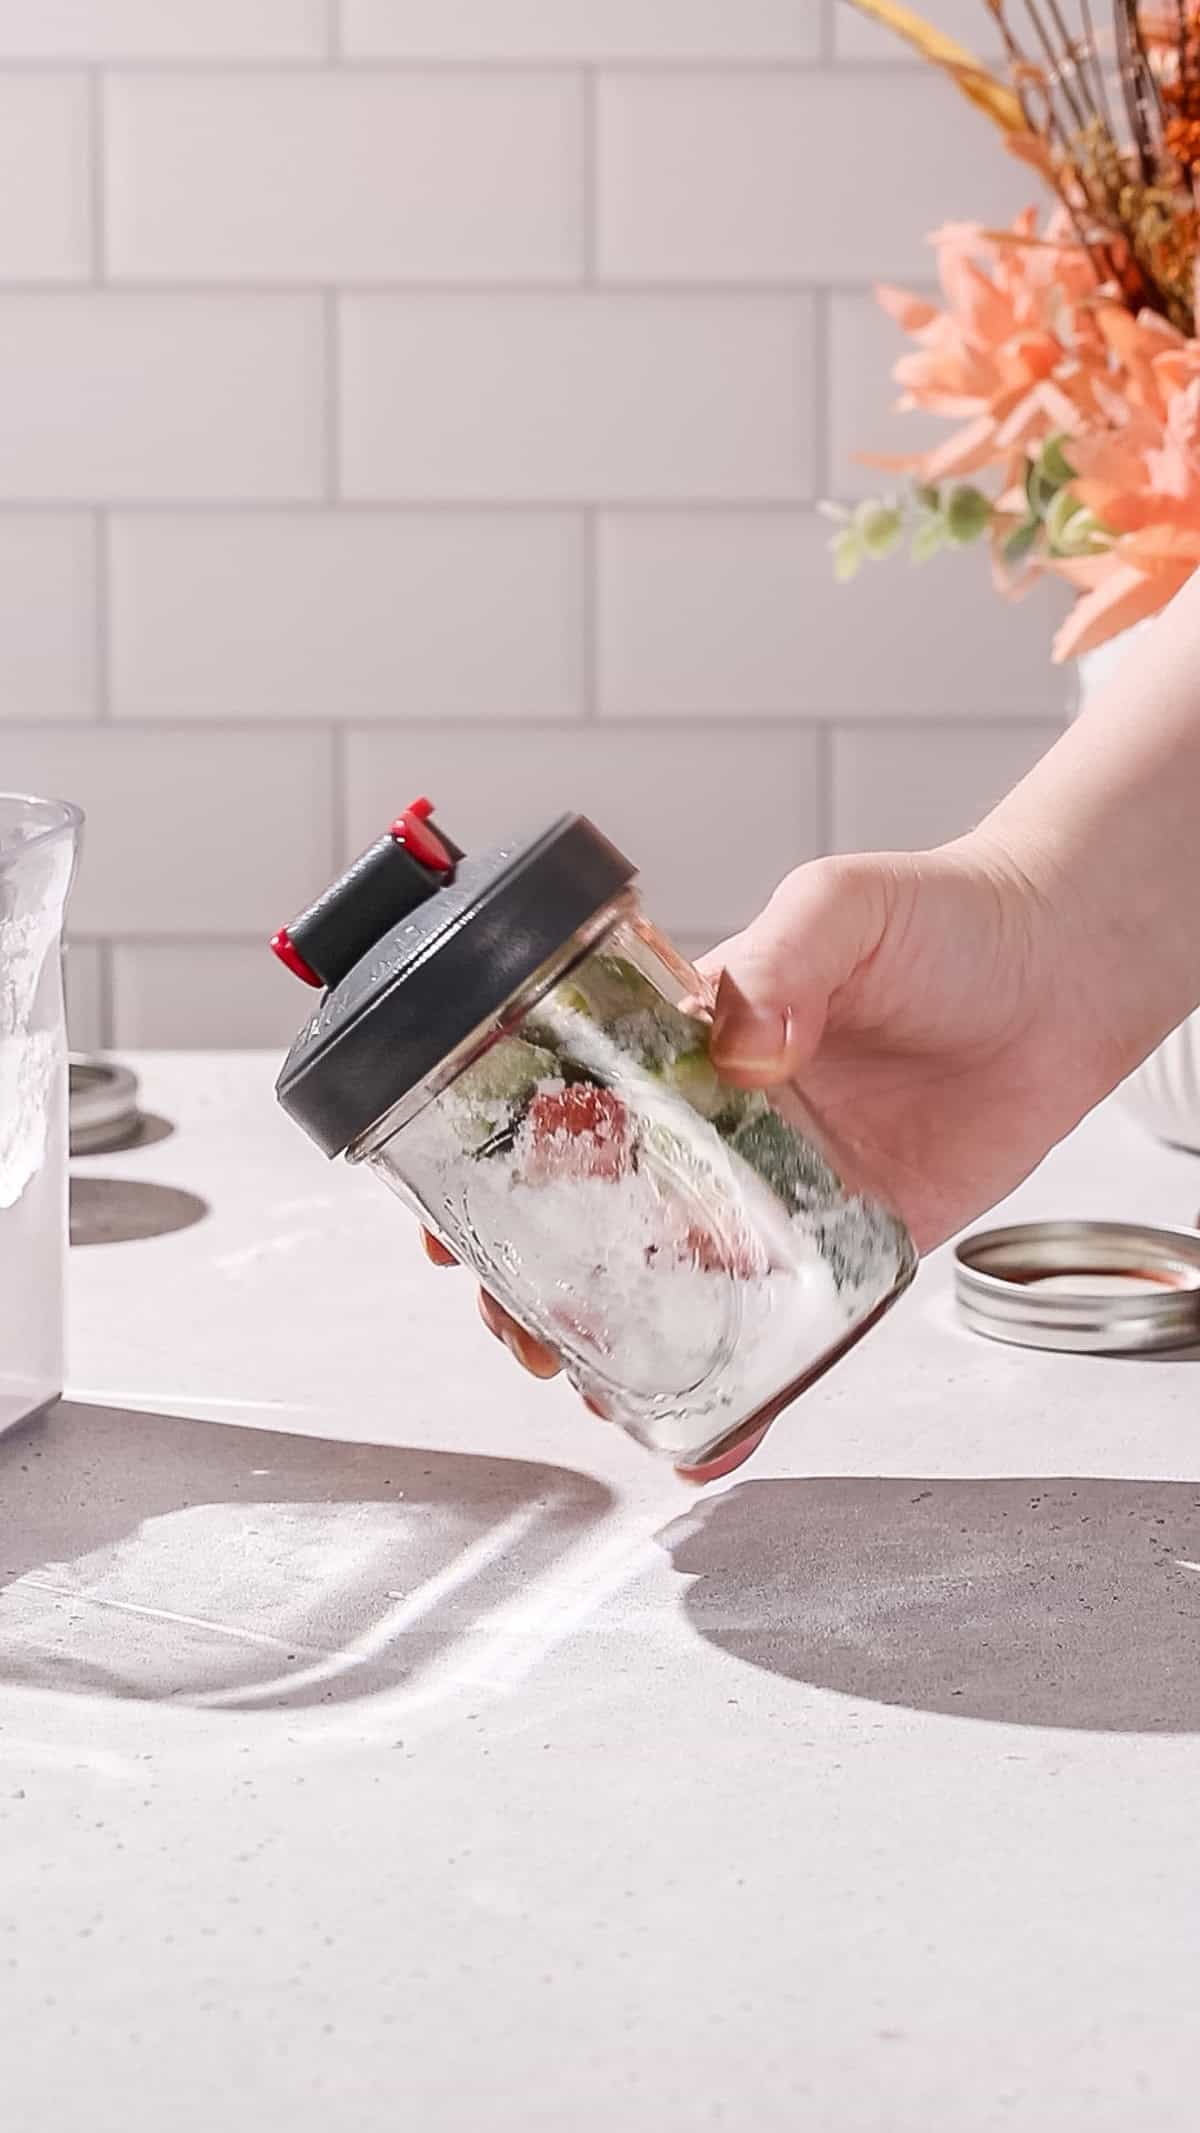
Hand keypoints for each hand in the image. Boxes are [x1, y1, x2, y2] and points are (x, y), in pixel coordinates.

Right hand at [423, 829, 1110, 1477]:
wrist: (1062, 965)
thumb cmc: (942, 919)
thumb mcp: (840, 908)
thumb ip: (784, 963)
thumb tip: (746, 1044)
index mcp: (681, 1042)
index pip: (561, 1107)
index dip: (492, 1165)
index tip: (441, 1218)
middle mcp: (718, 1126)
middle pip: (603, 1212)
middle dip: (539, 1278)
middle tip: (517, 1327)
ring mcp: (782, 1191)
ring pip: (681, 1281)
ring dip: (625, 1342)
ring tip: (592, 1388)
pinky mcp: (858, 1239)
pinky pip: (793, 1324)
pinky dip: (754, 1391)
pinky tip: (717, 1441)